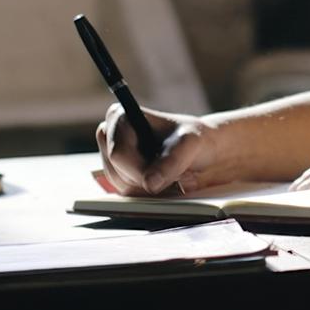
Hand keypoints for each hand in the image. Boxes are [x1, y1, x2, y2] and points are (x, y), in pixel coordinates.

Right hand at [96, 103, 226, 195]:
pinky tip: (163, 181)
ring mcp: (111, 155)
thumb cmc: (193, 138)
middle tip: (174, 174)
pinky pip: (126, 193)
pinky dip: (147, 191)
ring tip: (170, 175)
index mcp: (120, 117)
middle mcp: (109, 134)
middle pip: (116, 172)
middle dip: (146, 179)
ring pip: (121, 185)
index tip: (163, 176)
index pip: (118, 154)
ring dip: (148, 187)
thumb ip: (171, 162)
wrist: (201, 148)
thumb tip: (150, 184)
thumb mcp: (189, 144)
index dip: (139, 170)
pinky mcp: (118, 173)